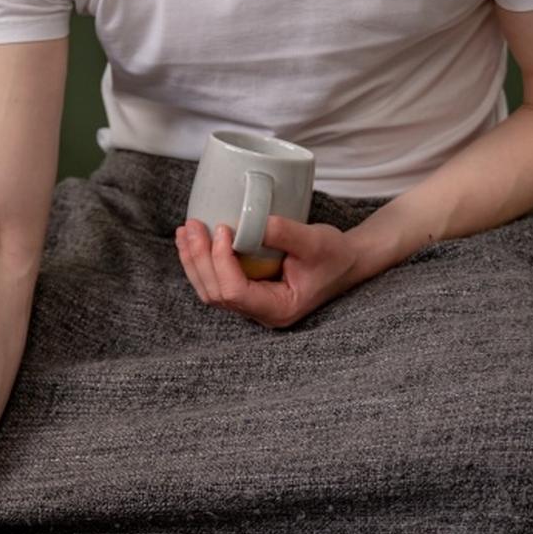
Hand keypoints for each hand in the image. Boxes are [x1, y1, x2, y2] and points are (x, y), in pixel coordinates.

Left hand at [174, 213, 361, 328]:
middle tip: (192, 224)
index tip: (222, 229)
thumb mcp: (316, 241)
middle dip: (198, 259)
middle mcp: (261, 312)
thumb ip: (285, 233)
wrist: (347, 260)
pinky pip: (218, 281)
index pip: (235, 292)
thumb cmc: (336, 255)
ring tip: (185, 230)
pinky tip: (195, 239)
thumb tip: (254, 221)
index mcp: (278, 308)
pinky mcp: (249, 290)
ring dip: (194, 260)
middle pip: (216, 293)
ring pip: (211, 290)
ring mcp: (253, 303)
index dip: (221, 262)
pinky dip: (203, 260)